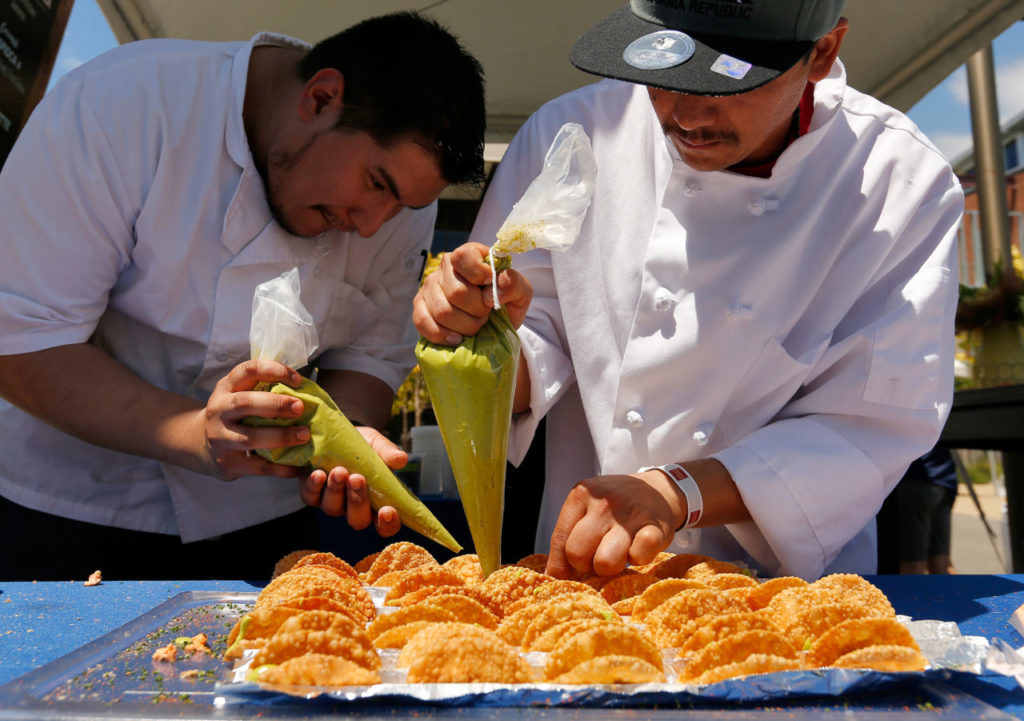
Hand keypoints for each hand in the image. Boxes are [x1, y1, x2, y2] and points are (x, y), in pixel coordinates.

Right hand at [197, 359, 309, 479]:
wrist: (202, 444)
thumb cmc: (234, 415)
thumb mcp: (240, 394)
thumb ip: (264, 390)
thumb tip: (308, 393)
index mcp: (226, 387)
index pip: (248, 370)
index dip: (274, 371)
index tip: (297, 380)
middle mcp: (219, 410)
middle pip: (245, 403)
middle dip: (275, 404)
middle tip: (300, 408)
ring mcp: (220, 438)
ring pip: (250, 438)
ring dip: (281, 436)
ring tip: (304, 435)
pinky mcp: (227, 462)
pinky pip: (258, 466)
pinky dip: (281, 468)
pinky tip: (300, 468)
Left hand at [297, 425, 404, 536]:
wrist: (336, 436)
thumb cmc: (363, 447)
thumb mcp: (377, 445)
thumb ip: (388, 452)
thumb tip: (401, 459)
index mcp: (377, 503)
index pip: (385, 525)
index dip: (388, 523)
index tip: (388, 510)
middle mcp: (354, 509)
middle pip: (357, 520)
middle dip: (357, 501)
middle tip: (358, 479)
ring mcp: (332, 503)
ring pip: (333, 508)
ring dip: (336, 491)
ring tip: (339, 471)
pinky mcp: (312, 494)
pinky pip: (311, 497)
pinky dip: (314, 487)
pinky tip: (318, 474)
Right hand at [413, 242, 532, 344]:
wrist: (494, 327)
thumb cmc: (505, 303)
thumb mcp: (520, 293)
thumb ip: (515, 284)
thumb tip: (497, 286)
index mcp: (470, 255)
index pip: (463, 257)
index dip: (479, 275)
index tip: (491, 292)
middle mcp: (445, 267)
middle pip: (456, 292)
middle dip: (477, 312)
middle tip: (486, 316)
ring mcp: (429, 287)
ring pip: (442, 311)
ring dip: (464, 326)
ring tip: (475, 326)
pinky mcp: (419, 307)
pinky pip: (423, 322)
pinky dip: (443, 335)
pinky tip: (457, 338)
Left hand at [545, 471, 685, 577]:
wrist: (660, 489)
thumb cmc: (616, 505)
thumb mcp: (588, 506)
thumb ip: (569, 533)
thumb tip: (552, 577)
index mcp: (581, 494)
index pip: (559, 539)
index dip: (560, 565)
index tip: (563, 577)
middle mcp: (603, 502)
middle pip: (578, 554)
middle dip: (585, 566)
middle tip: (597, 558)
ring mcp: (630, 514)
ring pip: (605, 562)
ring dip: (611, 567)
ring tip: (617, 554)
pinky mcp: (656, 528)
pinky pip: (638, 558)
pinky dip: (638, 560)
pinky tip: (638, 548)